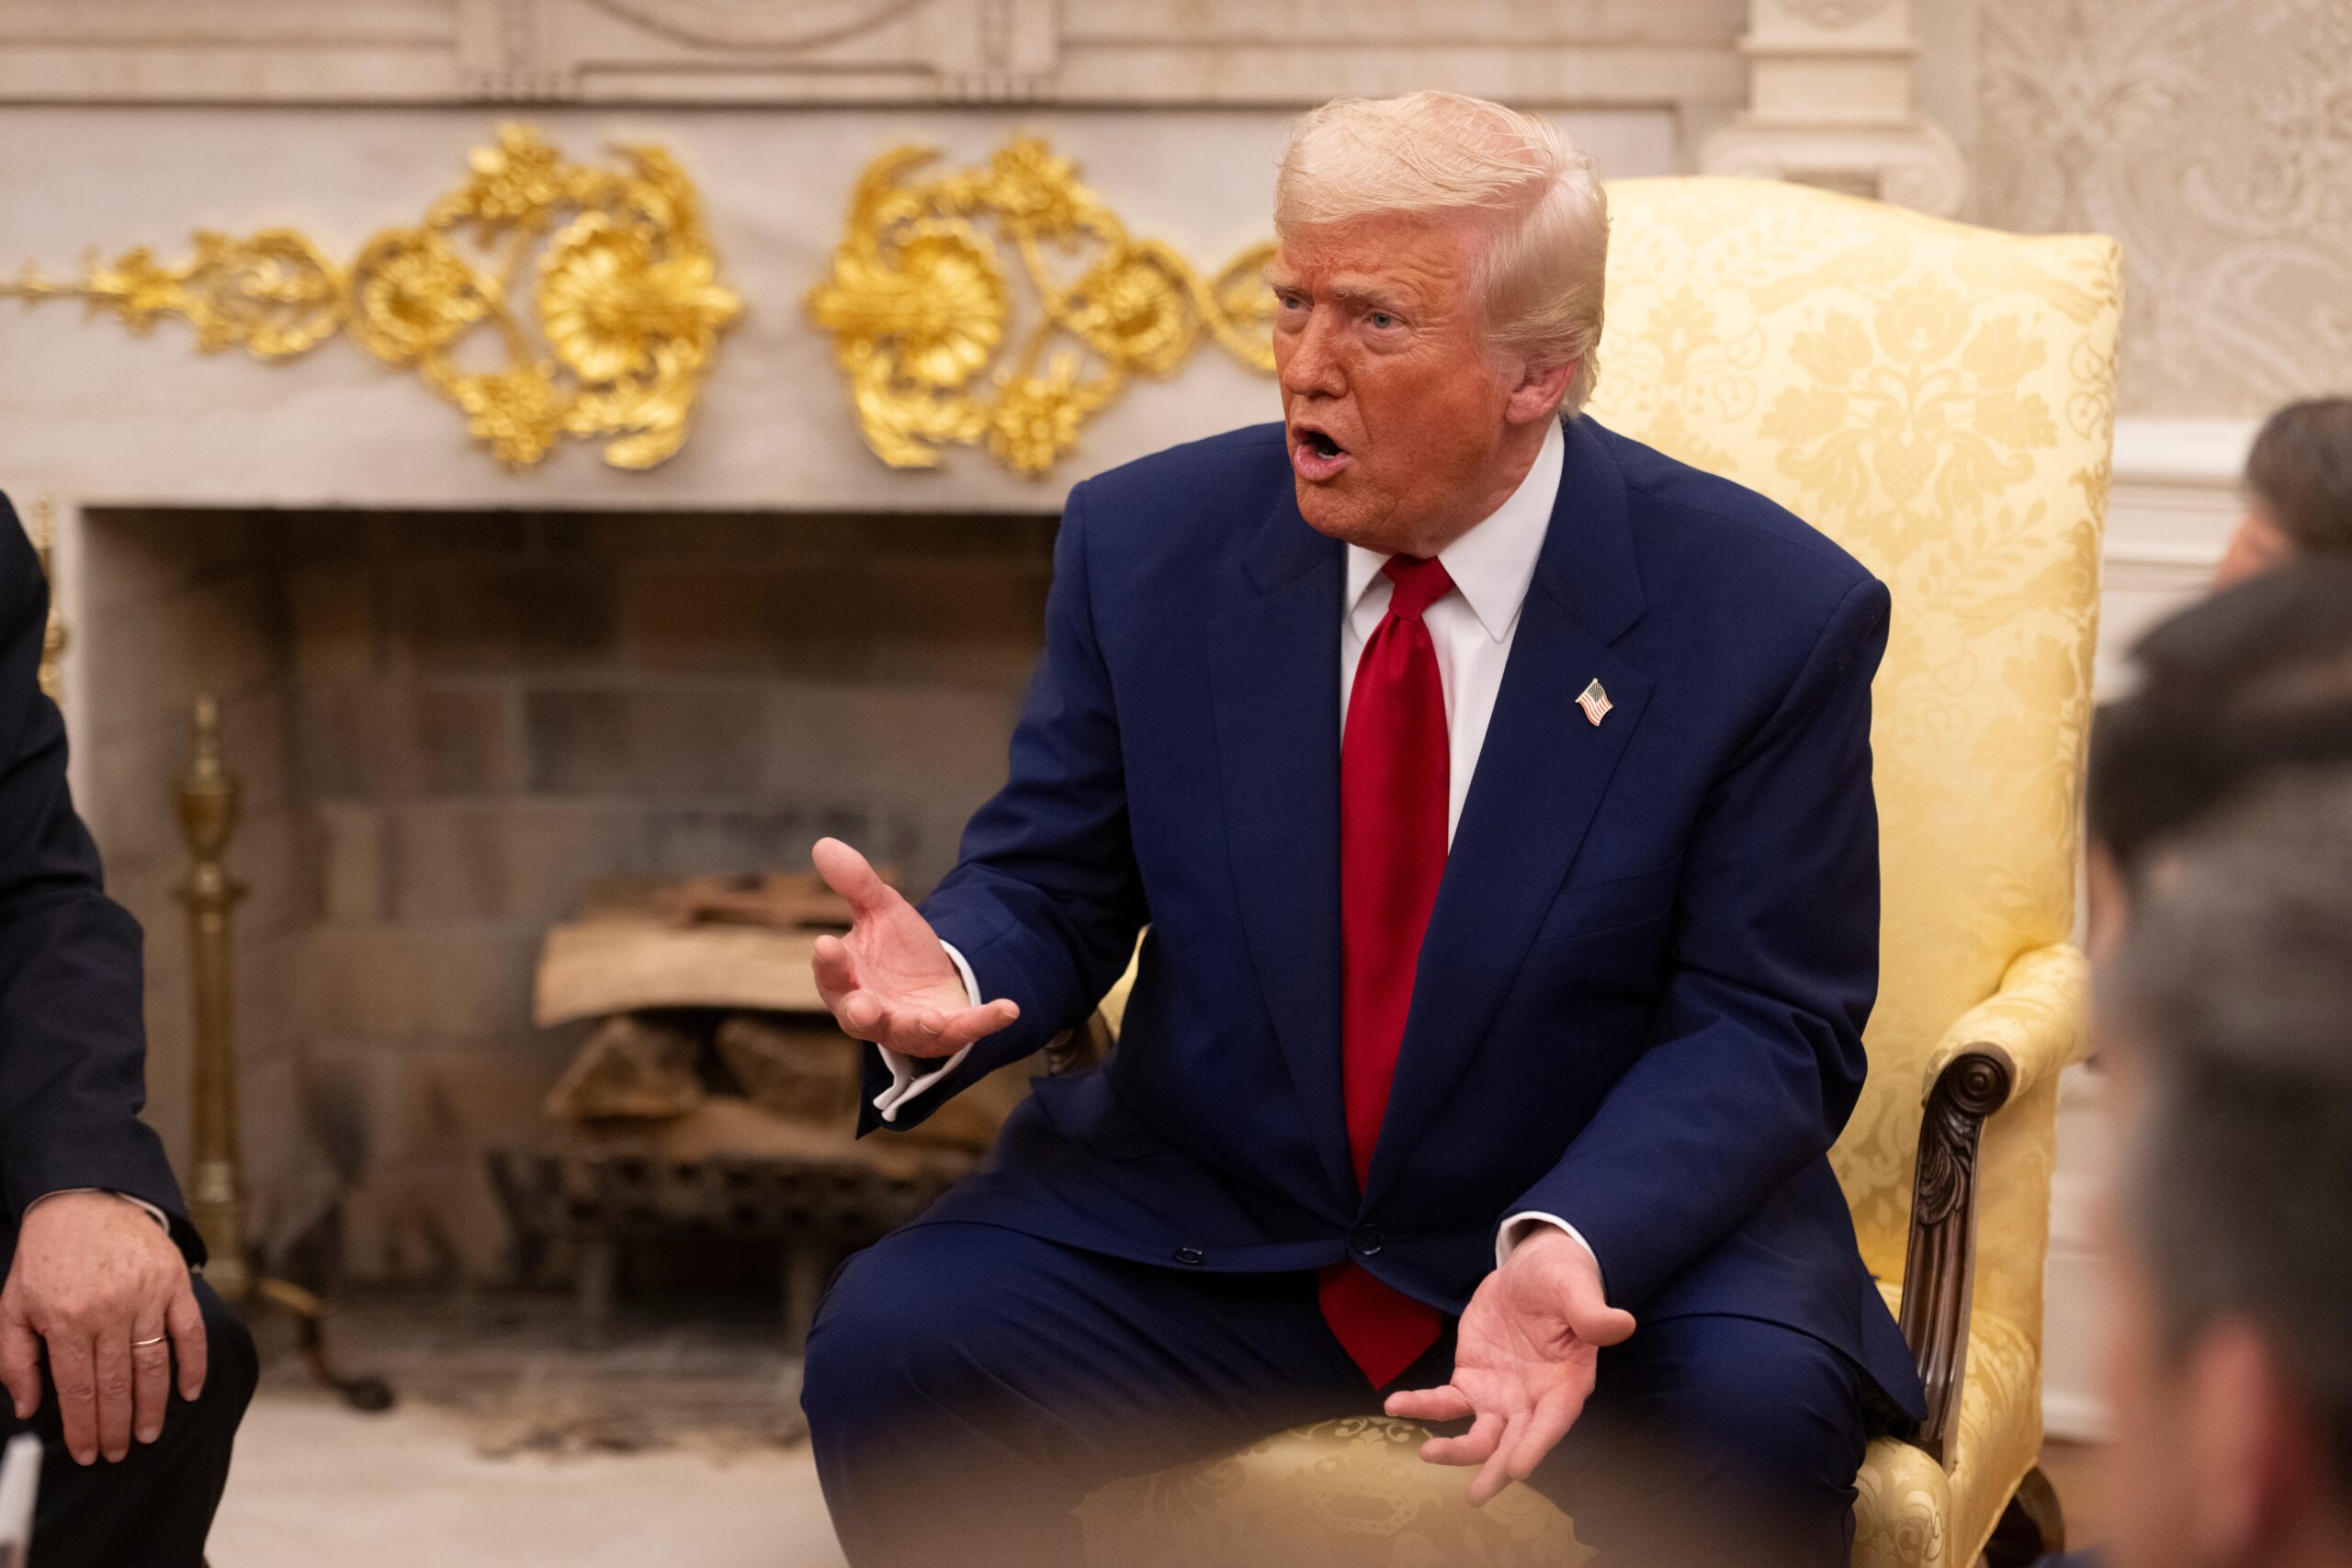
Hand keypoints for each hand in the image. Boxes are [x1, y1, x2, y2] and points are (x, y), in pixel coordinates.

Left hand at [0, 1192, 205, 1464]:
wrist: (84, 1201)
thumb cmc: (46, 1257)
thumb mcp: (13, 1306)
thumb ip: (15, 1359)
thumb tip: (30, 1408)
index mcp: (66, 1319)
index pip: (78, 1389)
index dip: (83, 1427)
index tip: (89, 1453)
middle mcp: (109, 1311)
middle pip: (116, 1384)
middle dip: (116, 1426)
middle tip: (118, 1453)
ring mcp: (147, 1296)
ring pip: (153, 1364)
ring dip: (152, 1406)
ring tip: (148, 1434)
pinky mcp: (174, 1282)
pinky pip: (189, 1331)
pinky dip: (193, 1364)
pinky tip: (189, 1392)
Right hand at [810, 837, 1019, 1060]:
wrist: (929, 975)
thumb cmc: (891, 948)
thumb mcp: (879, 909)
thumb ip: (855, 883)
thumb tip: (823, 843)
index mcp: (844, 981)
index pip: (830, 973)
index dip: (828, 961)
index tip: (826, 943)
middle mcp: (870, 1011)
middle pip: (858, 1018)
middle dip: (861, 1013)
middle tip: (863, 1009)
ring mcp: (907, 1026)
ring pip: (908, 1033)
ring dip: (919, 1027)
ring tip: (932, 1020)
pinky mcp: (947, 1032)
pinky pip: (965, 1030)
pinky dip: (986, 1021)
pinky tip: (1009, 1009)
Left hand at [1384, 1227, 1634, 1504]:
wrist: (1530, 1271)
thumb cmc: (1563, 1280)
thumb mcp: (1576, 1288)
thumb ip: (1591, 1313)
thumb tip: (1621, 1324)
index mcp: (1567, 1384)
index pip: (1553, 1421)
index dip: (1536, 1445)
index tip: (1517, 1469)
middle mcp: (1534, 1400)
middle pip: (1515, 1441)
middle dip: (1496, 1468)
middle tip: (1476, 1494)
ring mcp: (1500, 1396)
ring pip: (1479, 1434)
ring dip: (1455, 1449)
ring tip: (1428, 1455)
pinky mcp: (1471, 1382)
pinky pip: (1445, 1402)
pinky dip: (1421, 1407)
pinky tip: (1395, 1406)